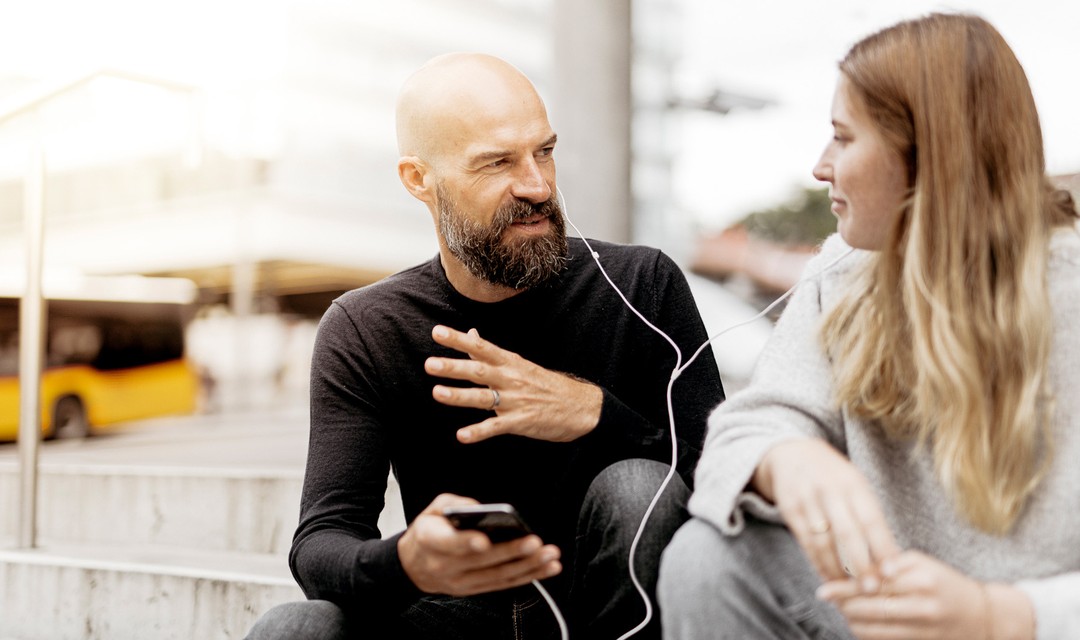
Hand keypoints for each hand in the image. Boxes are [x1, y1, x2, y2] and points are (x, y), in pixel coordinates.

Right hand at [398, 494, 561, 596]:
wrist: (413, 566)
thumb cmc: (427, 533)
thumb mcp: (431, 510)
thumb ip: (454, 503)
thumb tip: (480, 508)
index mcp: (432, 541)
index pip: (450, 544)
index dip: (467, 543)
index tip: (484, 540)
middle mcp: (446, 566)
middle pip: (482, 562)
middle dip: (511, 552)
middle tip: (535, 542)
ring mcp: (461, 582)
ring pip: (498, 577)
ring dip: (527, 568)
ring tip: (549, 557)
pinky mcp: (474, 590)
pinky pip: (503, 584)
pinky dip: (527, 577)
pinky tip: (546, 569)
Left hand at [425, 325, 602, 443]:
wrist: (580, 407)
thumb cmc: (545, 384)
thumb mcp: (519, 364)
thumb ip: (491, 352)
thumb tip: (471, 334)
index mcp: (509, 362)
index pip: (480, 347)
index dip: (458, 340)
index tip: (437, 332)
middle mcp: (511, 378)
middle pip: (479, 370)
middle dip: (453, 367)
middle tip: (430, 364)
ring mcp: (516, 401)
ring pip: (484, 397)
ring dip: (460, 396)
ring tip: (437, 393)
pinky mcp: (521, 422)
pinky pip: (496, 427)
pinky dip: (479, 432)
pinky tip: (462, 436)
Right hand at [754, 439, 899, 586]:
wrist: (791, 454)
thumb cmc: (834, 477)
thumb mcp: (855, 485)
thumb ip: (870, 515)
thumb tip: (891, 556)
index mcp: (853, 483)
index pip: (871, 519)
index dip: (882, 546)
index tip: (892, 571)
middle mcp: (830, 490)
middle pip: (847, 532)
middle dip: (861, 563)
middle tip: (872, 588)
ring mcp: (807, 499)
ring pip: (824, 541)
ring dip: (837, 569)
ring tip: (850, 590)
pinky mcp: (790, 509)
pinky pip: (805, 542)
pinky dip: (818, 563)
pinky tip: (828, 577)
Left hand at [817, 551, 1031, 639]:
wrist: (981, 615)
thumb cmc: (944, 582)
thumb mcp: (921, 563)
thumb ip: (889, 563)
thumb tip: (857, 569)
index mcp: (920, 579)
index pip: (874, 583)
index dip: (845, 588)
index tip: (824, 589)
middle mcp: (922, 605)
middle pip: (870, 608)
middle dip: (845, 605)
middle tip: (831, 598)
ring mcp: (922, 628)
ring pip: (873, 629)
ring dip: (852, 621)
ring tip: (845, 610)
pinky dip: (865, 633)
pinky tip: (859, 623)